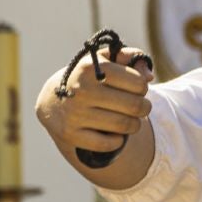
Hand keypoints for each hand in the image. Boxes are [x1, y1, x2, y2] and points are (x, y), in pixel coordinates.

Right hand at [36, 45, 154, 165]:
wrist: (52, 102)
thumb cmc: (87, 79)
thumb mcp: (104, 61)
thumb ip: (129, 57)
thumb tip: (149, 75)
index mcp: (91, 68)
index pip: (138, 83)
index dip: (143, 88)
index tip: (137, 89)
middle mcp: (81, 90)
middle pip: (135, 106)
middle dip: (144, 108)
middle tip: (140, 108)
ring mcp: (74, 113)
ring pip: (124, 125)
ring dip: (134, 125)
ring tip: (131, 120)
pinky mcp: (70, 134)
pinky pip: (108, 144)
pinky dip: (118, 141)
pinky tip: (116, 134)